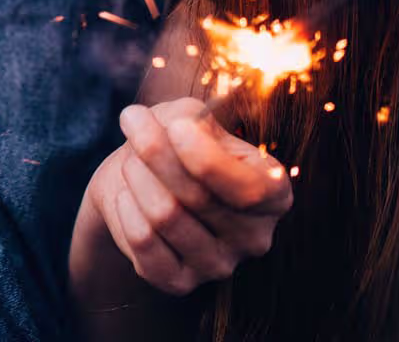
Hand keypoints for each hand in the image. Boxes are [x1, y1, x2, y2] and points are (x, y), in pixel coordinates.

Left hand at [73, 98, 291, 296]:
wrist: (138, 175)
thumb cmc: (172, 142)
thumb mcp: (188, 118)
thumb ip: (189, 121)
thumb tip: (180, 129)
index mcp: (273, 194)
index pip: (248, 188)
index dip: (206, 157)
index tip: (175, 125)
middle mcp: (254, 237)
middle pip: (197, 197)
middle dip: (154, 150)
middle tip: (133, 123)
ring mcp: (219, 265)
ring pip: (165, 216)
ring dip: (136, 176)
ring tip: (130, 161)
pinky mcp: (180, 282)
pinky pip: (144, 243)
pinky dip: (125, 209)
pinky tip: (125, 195)